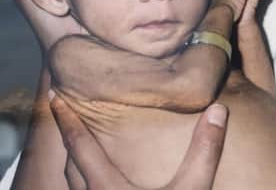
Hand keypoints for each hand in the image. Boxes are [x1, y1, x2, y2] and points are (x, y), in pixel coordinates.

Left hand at [50, 93, 227, 189]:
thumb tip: (218, 110)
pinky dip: (85, 183)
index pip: (80, 145)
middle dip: (70, 139)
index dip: (67, 118)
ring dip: (76, 164)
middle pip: (70, 166)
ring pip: (74, 186)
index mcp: (107, 189)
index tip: (55, 97)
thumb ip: (205, 151)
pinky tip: (103, 184)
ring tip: (85, 149)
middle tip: (71, 117)